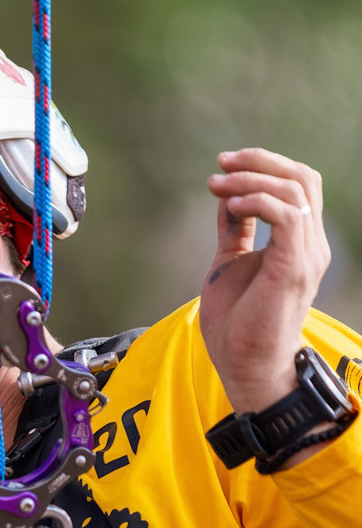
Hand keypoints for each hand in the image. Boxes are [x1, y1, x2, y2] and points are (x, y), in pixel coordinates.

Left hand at [202, 148, 329, 414]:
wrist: (246, 367)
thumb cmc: (238, 324)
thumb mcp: (230, 263)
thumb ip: (235, 230)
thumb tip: (227, 196)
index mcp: (299, 242)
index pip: (298, 184)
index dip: (263, 165)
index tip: (223, 165)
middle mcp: (311, 244)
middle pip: (302, 177)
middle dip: (259, 161)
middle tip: (221, 163)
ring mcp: (307, 255)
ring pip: (294, 190)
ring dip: (251, 179)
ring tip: (217, 185)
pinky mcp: (295, 267)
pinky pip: (288, 215)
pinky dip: (257, 201)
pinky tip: (230, 204)